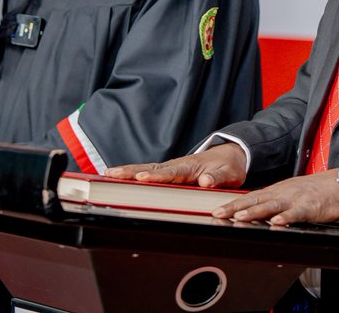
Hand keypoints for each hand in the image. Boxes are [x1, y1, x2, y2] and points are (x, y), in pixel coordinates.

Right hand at [105, 143, 246, 188]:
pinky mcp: (168, 172)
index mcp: (189, 167)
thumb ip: (217, 178)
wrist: (230, 156)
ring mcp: (171, 168)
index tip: (141, 179)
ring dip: (127, 172)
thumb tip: (205, 181)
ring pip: (145, 169)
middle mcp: (176, 166)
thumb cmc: (228, 166)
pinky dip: (132, 174)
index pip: (170, 173)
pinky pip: (148, 173)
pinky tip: (119, 177)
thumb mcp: (228, 174)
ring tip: (107, 174)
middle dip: (130, 172)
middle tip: (111, 174)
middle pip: (150, 169)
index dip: (156, 177)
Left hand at [212, 172, 338, 225]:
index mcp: (277, 191)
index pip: (251, 197)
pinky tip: (277, 223)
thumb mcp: (291, 193)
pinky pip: (297, 213)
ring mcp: (296, 199)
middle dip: (235, 208)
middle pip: (256, 200)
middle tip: (218, 215)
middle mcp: (283, 193)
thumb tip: (256, 212)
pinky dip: (286, 218)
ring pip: (272, 206)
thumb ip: (274, 202)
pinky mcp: (311, 207)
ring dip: (255, 212)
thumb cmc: (316, 190)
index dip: (233, 205)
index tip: (216, 211)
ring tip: (240, 218)